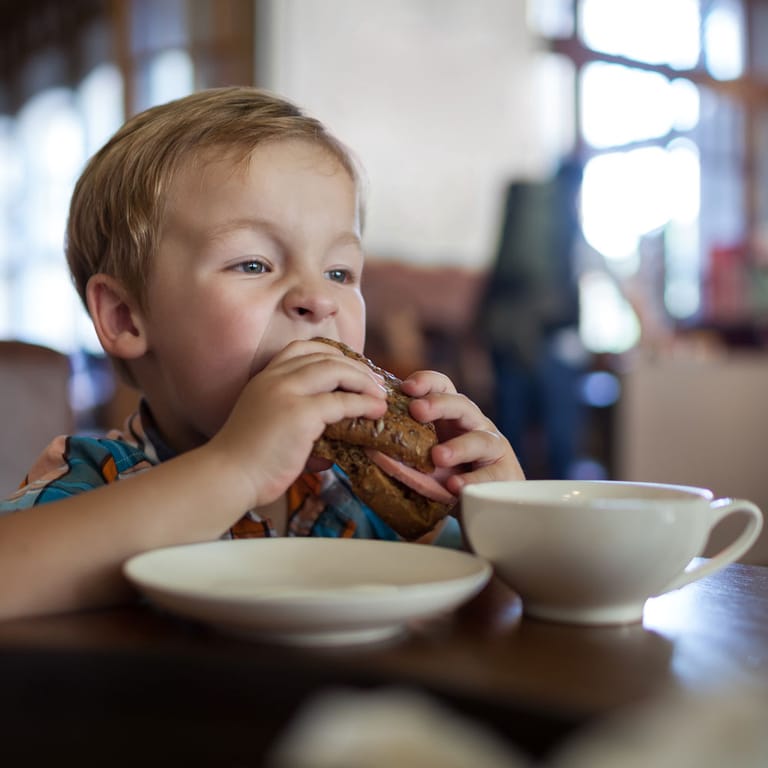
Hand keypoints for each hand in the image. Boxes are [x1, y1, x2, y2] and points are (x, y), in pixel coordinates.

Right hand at [206, 340, 387, 507]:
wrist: (226, 477)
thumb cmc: (246, 461)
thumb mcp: (267, 424)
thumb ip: (295, 417)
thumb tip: (334, 434)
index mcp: (265, 378)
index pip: (303, 349)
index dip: (333, 353)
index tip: (352, 368)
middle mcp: (275, 379)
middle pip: (325, 357)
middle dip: (356, 367)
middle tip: (376, 383)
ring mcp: (287, 393)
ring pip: (337, 371)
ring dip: (364, 381)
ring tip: (380, 396)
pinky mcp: (299, 414)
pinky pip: (342, 402)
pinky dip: (364, 404)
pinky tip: (375, 411)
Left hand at [401, 370, 523, 494]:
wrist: (484, 504)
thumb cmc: (447, 476)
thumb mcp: (422, 463)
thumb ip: (400, 455)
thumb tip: (370, 448)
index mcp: (452, 415)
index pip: (443, 387)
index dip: (426, 382)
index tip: (406, 387)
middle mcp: (474, 425)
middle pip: (461, 405)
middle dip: (439, 404)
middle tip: (417, 411)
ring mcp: (492, 448)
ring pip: (480, 439)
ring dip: (458, 447)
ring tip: (438, 456)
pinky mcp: (504, 474)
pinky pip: (490, 475)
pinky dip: (473, 480)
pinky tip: (456, 486)